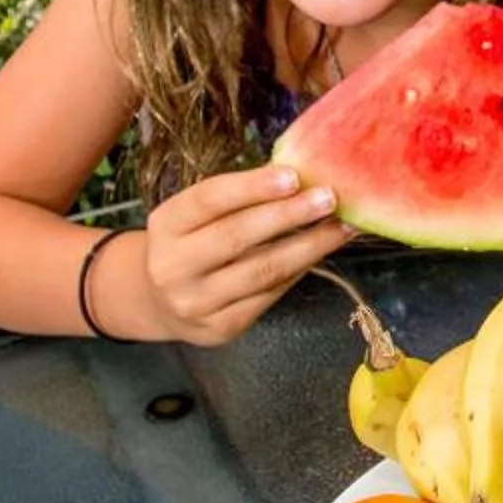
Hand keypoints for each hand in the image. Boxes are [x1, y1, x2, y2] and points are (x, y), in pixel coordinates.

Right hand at [134, 164, 352, 346]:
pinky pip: (269, 295)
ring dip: (309, 246)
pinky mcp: (221, 328)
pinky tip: (320, 253)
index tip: (294, 175)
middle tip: (328, 198)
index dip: (252, 187)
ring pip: (262, 271)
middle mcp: (173, 266)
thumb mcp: (196, 216)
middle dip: (288, 215)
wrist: (162, 303)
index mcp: (166, 225)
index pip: (209, 199)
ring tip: (341, 227)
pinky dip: (299, 271)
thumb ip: (237, 198)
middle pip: (236, 236)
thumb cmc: (192, 244)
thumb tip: (301, 175)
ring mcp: (196, 302)